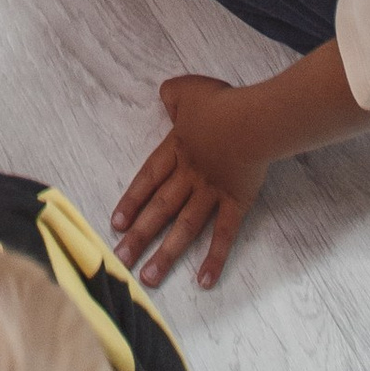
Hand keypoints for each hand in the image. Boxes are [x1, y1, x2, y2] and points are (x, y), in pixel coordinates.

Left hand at [114, 77, 264, 287]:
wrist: (253, 121)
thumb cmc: (222, 104)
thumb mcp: (188, 89)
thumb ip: (173, 95)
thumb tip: (165, 97)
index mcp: (176, 150)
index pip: (147, 179)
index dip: (131, 200)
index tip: (116, 223)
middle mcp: (189, 177)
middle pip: (159, 209)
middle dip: (139, 235)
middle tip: (121, 259)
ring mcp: (212, 193)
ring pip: (184, 228)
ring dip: (166, 254)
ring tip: (149, 277)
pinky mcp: (236, 203)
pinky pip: (223, 235)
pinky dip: (214, 258)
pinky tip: (204, 281)